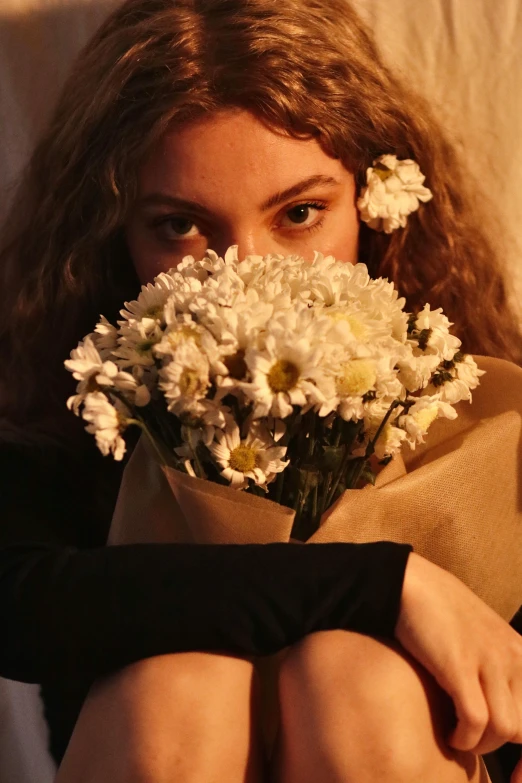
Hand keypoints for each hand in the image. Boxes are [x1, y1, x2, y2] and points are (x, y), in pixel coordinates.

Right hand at [395, 552, 521, 756]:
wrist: (408, 582)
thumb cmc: (439, 614)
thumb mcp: (482, 638)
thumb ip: (496, 669)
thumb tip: (499, 716)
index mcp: (520, 651)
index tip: (507, 760)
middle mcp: (512, 655)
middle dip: (499, 745)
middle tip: (474, 743)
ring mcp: (488, 659)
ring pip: (505, 729)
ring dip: (480, 745)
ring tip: (460, 739)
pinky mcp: (459, 665)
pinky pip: (477, 720)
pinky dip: (464, 738)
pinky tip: (449, 733)